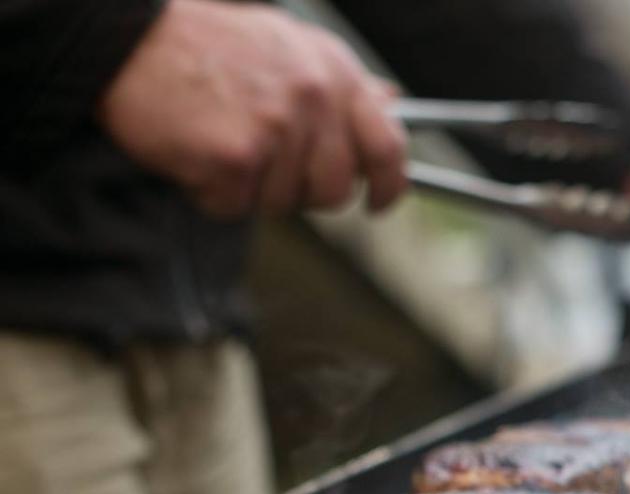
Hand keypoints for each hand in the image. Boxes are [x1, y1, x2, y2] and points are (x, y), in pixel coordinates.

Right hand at [98, 0, 407, 217]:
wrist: (128, 38)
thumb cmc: (210, 51)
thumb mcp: (289, 48)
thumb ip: (342, 86)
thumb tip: (390, 105)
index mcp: (332, 70)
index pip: (388, 146)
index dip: (390, 186)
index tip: (380, 203)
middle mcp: (313, 96)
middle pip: (335, 190)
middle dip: (303, 191)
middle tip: (264, 163)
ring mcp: (276, 126)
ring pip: (284, 205)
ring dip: (251, 190)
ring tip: (222, 141)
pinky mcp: (236, 156)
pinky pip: (236, 209)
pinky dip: (211, 194)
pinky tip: (196, 153)